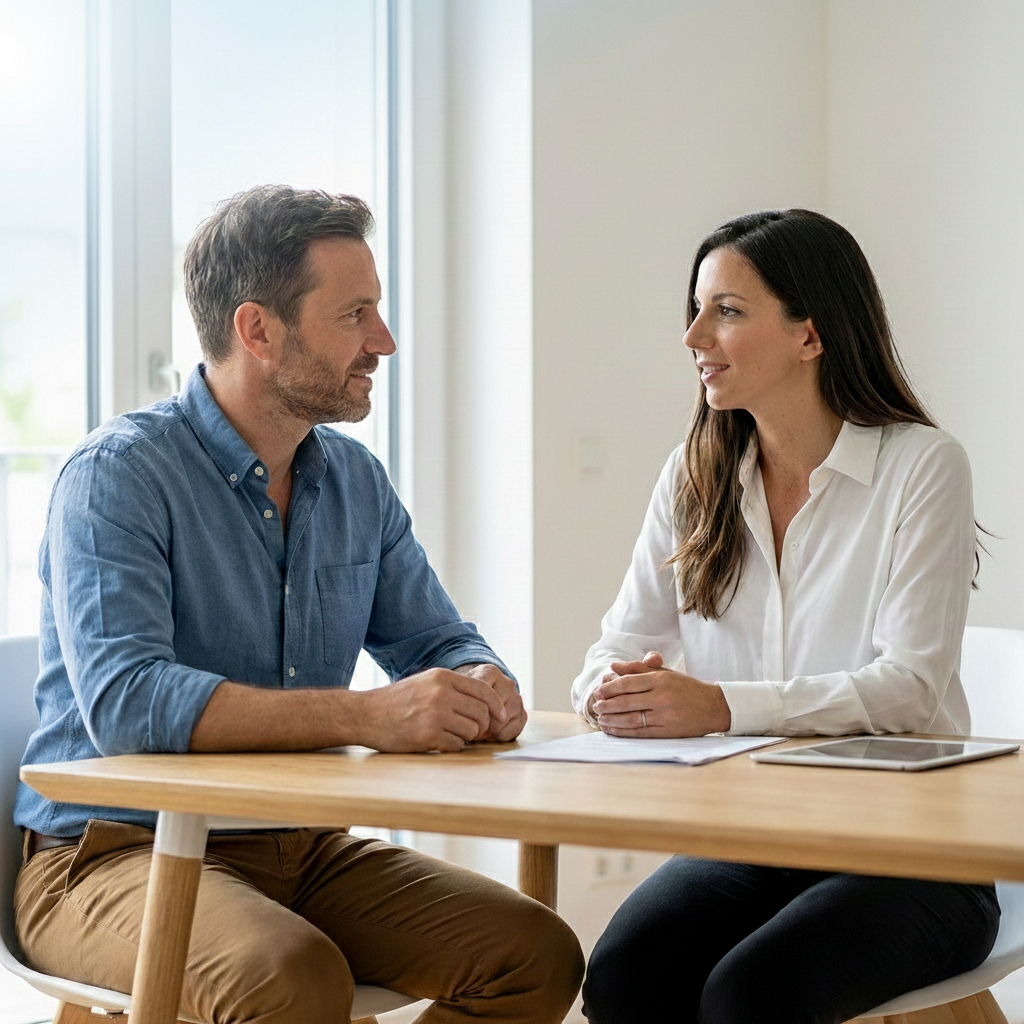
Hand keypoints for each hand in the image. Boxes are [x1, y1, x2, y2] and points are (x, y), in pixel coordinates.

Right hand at [358, 667, 508, 751]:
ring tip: (449, 734)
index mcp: (442, 677)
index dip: (496, 705)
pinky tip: (438, 741)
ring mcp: (435, 714)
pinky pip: (457, 745)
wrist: (366, 715)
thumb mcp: (425, 683)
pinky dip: (452, 746)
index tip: (501, 716)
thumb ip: (452, 688)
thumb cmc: (396, 701)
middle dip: (481, 725)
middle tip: (472, 731)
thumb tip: (486, 701)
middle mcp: (441, 693)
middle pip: (482, 713)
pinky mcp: (428, 735)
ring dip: (466, 737)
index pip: (484, 690)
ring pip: (472, 730)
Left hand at [455, 663, 526, 741]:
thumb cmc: (467, 693)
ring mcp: (517, 698)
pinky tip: (490, 733)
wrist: (483, 694)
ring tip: (478, 730)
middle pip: (491, 710)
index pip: (482, 692)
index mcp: (490, 672)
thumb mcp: (459, 688)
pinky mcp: (523, 715)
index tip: (462, 716)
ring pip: (501, 723)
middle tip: (469, 727)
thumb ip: (458, 696)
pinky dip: (499, 736)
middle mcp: (507, 683)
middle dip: (479, 722)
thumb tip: (457, 716)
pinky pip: (512, 732)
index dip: (471, 709)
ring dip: (488, 731)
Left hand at [592, 651, 730, 736]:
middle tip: (596, 706)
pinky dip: (623, 732)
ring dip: (612, 720)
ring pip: (631, 719)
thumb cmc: (686, 688)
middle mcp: (662, 697)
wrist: (713, 706)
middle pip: (626, 702)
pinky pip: (640, 733)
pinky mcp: (667, 732)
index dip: (610, 688)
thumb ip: (638, 669)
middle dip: (607, 705)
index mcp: (660, 680)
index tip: (598, 691)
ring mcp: (665, 716)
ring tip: (601, 719)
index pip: (628, 683)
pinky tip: (613, 730)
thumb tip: (614, 667)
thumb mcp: (664, 673)